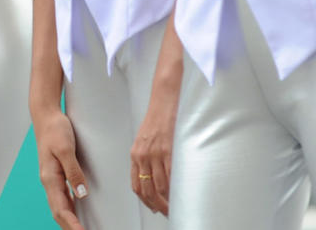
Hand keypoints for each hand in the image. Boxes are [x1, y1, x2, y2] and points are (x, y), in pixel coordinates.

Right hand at [33, 107, 87, 229]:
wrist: (46, 115)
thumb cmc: (55, 129)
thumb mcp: (65, 149)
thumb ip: (73, 171)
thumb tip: (81, 194)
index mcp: (49, 178)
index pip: (61, 210)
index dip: (72, 226)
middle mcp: (49, 182)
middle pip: (59, 213)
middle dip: (71, 228)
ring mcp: (52, 179)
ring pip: (61, 207)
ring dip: (70, 221)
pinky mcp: (57, 174)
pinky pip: (63, 198)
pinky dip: (70, 209)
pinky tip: (78, 212)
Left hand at [130, 81, 177, 214]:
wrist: (163, 102)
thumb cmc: (156, 120)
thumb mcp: (144, 140)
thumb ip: (145, 158)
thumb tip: (152, 177)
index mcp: (135, 154)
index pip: (136, 184)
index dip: (145, 200)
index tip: (153, 208)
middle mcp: (143, 155)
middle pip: (147, 189)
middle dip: (157, 205)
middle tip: (166, 213)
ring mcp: (155, 153)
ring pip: (160, 186)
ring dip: (167, 201)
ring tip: (175, 207)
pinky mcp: (168, 150)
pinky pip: (171, 175)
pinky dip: (176, 188)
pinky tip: (180, 194)